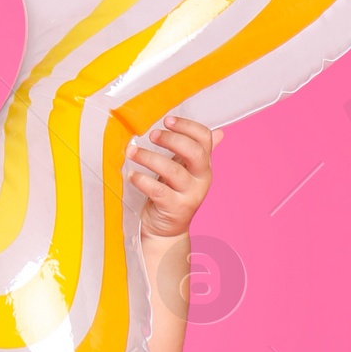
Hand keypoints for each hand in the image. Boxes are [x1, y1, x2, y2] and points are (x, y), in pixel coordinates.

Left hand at [127, 115, 216, 238]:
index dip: (187, 126)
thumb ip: (193, 152)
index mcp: (203, 165)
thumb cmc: (171, 195)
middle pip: (194, 153)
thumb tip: (218, 133)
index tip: (167, 120)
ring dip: (150, 158)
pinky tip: (132, 175)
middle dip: (172, 140)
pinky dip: (143, 181)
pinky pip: (158, 191)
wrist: (165, 231)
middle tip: (152, 135)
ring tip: (132, 152)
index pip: (205, 139)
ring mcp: (190, 196)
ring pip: (173, 171)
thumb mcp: (184, 171)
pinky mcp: (175, 209)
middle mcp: (201, 179)